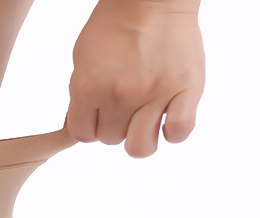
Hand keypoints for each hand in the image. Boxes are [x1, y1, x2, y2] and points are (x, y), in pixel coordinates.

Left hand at [65, 0, 204, 157]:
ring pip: (139, 147)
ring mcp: (154, 93)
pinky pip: (179, 132)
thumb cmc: (115, 25)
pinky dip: (173, 132)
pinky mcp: (186, 88)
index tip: (99, 112)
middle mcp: (120, 95)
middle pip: (110, 140)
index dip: (90, 126)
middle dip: (114, 125)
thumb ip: (78, 97)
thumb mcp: (82, 59)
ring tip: (144, 117)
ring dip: (139, 136)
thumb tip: (76, 127)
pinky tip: (167, 118)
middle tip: (125, 104)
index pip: (83, 135)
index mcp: (89, 87)